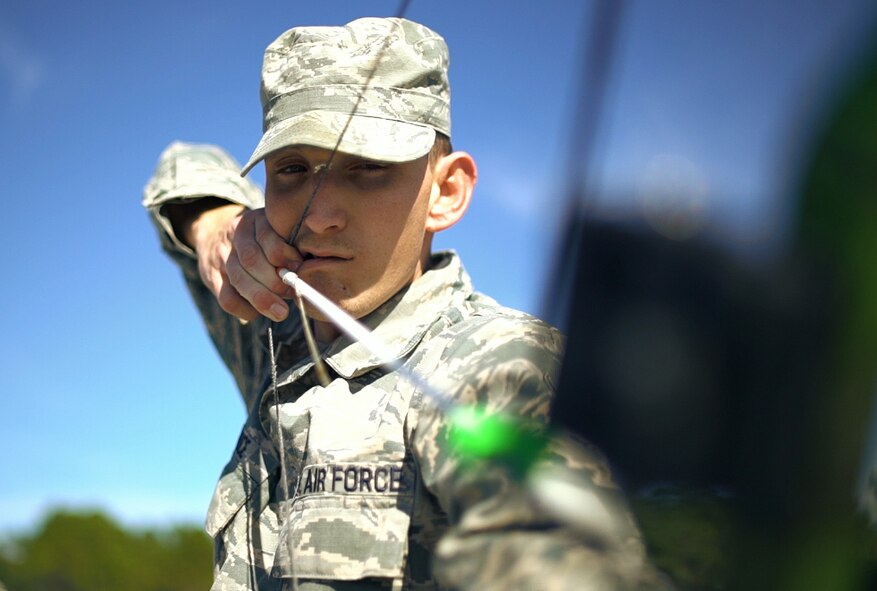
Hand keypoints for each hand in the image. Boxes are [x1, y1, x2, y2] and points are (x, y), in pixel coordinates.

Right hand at [188, 205, 300, 321]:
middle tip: (293, 294)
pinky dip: (245, 309)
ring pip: (238, 280)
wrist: (216, 232)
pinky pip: (227, 298)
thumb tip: (310, 274)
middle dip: (275, 282)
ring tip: (280, 312)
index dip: (284, 257)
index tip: (300, 270)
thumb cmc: (264, 240)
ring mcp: (221, 256)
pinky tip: (259, 313)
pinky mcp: (211, 277)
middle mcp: (234, 236)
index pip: (267, 237)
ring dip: (262, 299)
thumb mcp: (278, 231)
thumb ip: (292, 247)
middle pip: (251, 260)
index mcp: (255, 221)